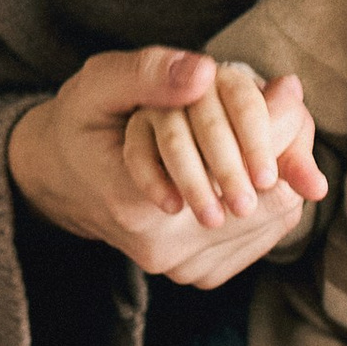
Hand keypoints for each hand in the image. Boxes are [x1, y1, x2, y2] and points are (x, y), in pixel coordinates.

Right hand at [9, 48, 321, 289]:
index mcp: (139, 205)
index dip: (279, 127)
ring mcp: (184, 268)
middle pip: (272, 203)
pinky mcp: (199, 273)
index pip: (249, 174)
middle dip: (286, 148)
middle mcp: (166, 249)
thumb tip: (206, 72)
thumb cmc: (81, 123)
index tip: (283, 87)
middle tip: (288, 103)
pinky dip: (273, 200)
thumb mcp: (101, 84)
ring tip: (275, 131)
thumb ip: (150, 73)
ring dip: (284, 176)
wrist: (58, 180)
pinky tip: (260, 168)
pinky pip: (263, 238)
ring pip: (274, 223)